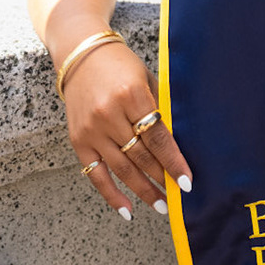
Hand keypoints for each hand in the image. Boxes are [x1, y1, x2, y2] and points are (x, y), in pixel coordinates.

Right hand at [60, 36, 193, 219]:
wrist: (81, 54)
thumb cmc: (121, 65)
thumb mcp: (146, 78)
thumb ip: (159, 108)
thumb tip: (178, 145)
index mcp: (131, 95)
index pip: (157, 137)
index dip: (173, 162)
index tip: (186, 182)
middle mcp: (109, 114)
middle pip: (140, 155)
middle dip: (161, 178)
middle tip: (178, 197)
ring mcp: (91, 129)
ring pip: (122, 169)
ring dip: (143, 190)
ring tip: (161, 205)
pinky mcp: (78, 140)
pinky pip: (95, 175)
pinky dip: (111, 195)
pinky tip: (127, 210)